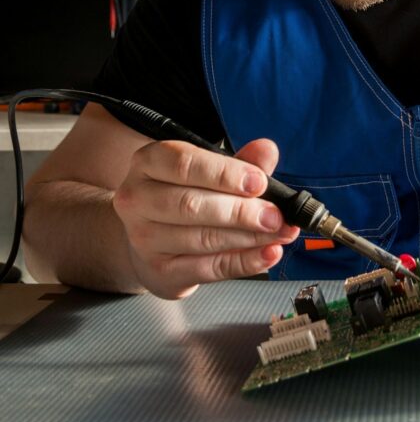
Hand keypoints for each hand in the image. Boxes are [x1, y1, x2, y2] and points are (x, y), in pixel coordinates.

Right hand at [112, 138, 299, 298]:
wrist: (154, 237)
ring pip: (202, 238)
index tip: (259, 182)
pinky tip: (268, 253)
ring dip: (249, 237)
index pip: (184, 164)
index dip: (224, 174)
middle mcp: (138, 199)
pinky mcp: (159, 271)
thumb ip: (241, 161)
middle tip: (275, 215)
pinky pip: (208, 268)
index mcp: (149, 163)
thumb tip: (267, 150)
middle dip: (241, 211)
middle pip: (191, 205)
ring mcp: (143, 238)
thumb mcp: (211, 170)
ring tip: (280, 232)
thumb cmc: (186, 193)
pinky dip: (244, 262)